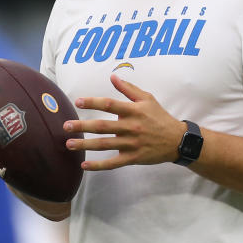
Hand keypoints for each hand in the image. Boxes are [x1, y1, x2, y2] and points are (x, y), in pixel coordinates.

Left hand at [63, 74, 186, 170]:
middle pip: (103, 126)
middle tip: (66, 126)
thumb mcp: (147, 99)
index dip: (93, 102)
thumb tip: (113, 76)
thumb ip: (129, 89)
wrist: (177, 140)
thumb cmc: (160, 117)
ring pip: (105, 145)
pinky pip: (113, 163)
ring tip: (69, 144)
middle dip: (82, 126)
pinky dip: (98, 165)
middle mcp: (131, 127)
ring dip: (85, 145)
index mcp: (133, 111)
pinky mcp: (133, 158)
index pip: (110, 105)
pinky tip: (84, 166)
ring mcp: (132, 144)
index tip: (78, 101)